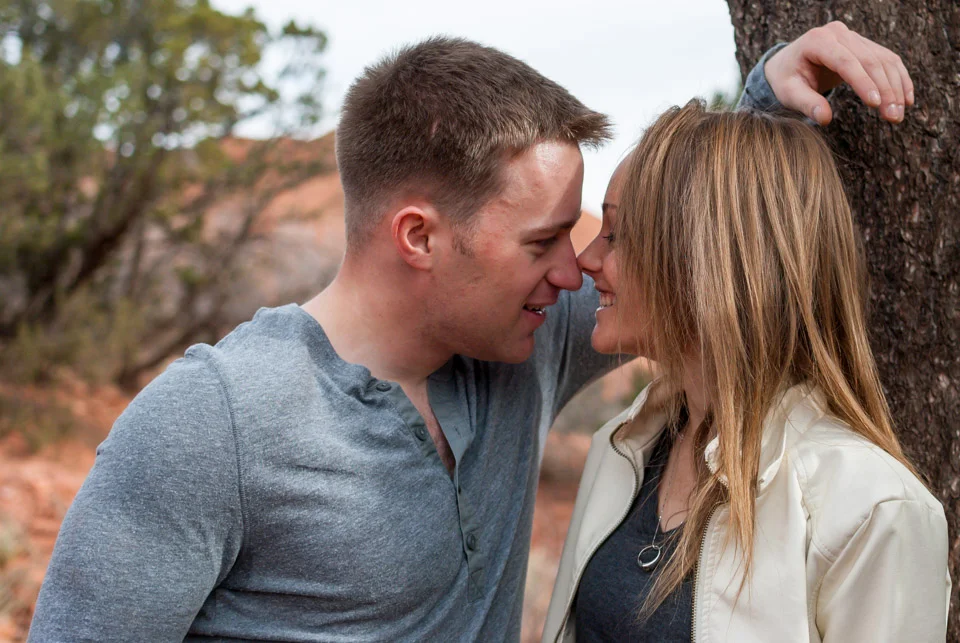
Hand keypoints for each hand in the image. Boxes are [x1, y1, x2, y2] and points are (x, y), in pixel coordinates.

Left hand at [764, 21, 912, 124]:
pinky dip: (899, 79)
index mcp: (818, 41)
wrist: (788, 64)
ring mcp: (853, 37)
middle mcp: (838, 34)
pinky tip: (906, 99)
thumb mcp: (788, 93)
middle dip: (884, 90)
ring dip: (895, 88)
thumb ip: (806, 104)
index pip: (846, 61)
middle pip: (869, 61)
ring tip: (898, 115)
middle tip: (893, 117)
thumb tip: (825, 118)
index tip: (875, 104)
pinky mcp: (864, 45)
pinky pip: (888, 60)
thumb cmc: (786, 79)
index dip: (863, 82)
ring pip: (883, 60)